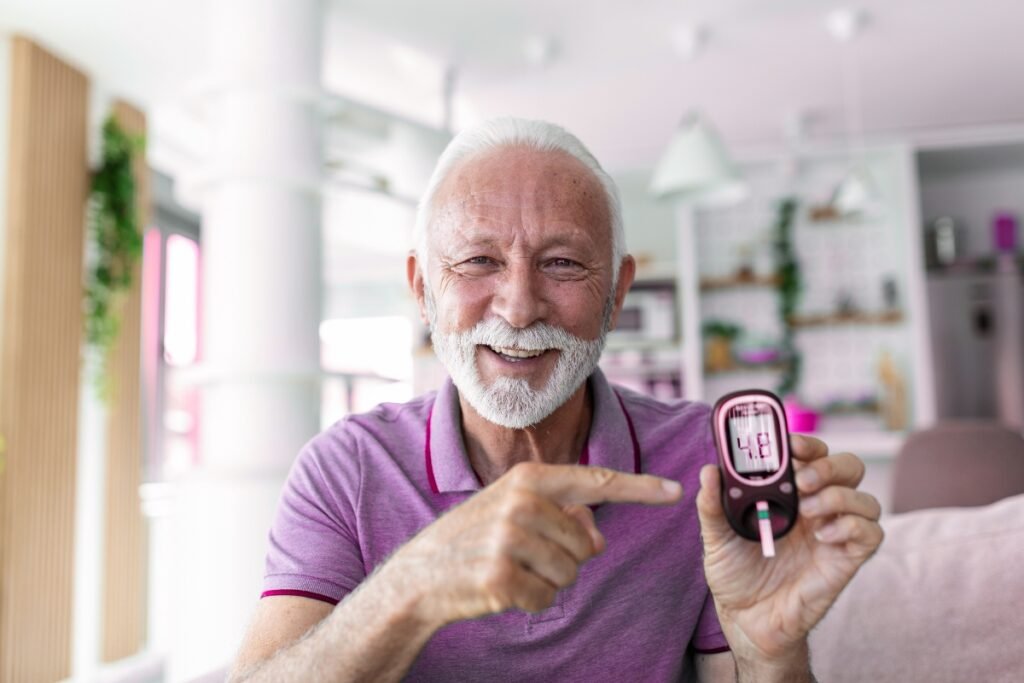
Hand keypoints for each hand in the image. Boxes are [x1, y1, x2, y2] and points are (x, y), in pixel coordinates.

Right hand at [380, 462, 682, 626]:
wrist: (420, 574)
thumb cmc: (474, 540)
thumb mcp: (514, 512)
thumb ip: (562, 515)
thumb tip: (597, 539)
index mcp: (528, 479)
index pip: (597, 482)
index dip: (641, 488)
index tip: (676, 490)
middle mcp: (522, 502)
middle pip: (587, 545)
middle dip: (566, 559)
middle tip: (524, 556)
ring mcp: (509, 538)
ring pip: (570, 574)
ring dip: (547, 581)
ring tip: (510, 569)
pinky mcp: (500, 576)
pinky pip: (546, 598)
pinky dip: (529, 601)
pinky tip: (501, 589)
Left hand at [696, 434, 882, 664]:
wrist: (746, 619)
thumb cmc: (735, 574)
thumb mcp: (716, 537)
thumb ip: (712, 505)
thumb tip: (709, 471)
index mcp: (789, 495)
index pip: (813, 455)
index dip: (808, 444)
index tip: (790, 444)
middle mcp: (817, 508)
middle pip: (848, 467)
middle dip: (829, 466)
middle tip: (802, 480)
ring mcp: (835, 533)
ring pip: (865, 498)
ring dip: (839, 496)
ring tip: (808, 511)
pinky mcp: (847, 560)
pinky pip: (871, 534)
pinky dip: (852, 526)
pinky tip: (823, 536)